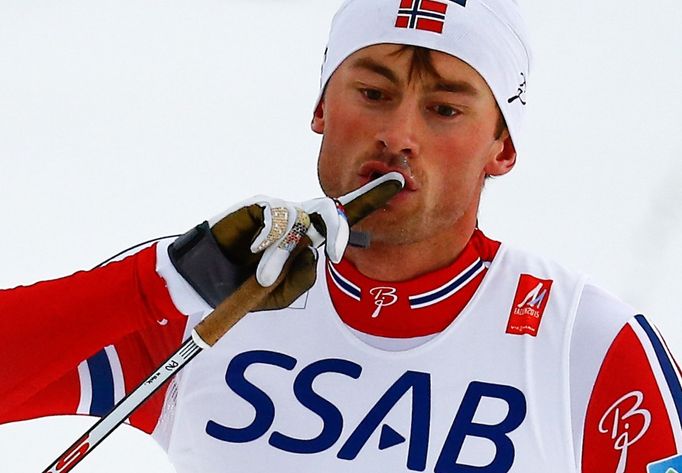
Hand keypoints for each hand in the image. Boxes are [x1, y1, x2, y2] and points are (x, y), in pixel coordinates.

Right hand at [169, 173, 403, 310]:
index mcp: (310, 237)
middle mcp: (299, 219)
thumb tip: (314, 252)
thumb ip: (303, 277)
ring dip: (283, 253)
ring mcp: (279, 210)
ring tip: (264, 276)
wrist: (208, 279)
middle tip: (337, 252)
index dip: (369, 199)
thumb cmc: (246, 287)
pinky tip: (254, 250)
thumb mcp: (282, 294)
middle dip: (339, 228)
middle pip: (331, 210)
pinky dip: (268, 236)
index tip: (397, 180)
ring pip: (299, 221)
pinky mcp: (257, 205)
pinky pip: (275, 215)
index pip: (343, 216)